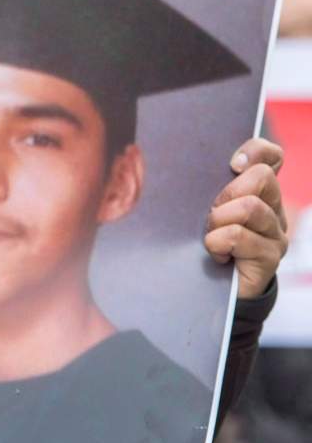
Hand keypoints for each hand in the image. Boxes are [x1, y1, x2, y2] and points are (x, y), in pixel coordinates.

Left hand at [205, 137, 287, 298]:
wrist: (213, 291)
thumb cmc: (201, 245)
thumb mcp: (200, 213)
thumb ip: (201, 191)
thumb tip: (166, 166)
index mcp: (257, 192)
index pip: (271, 157)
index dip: (255, 151)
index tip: (231, 164)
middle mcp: (272, 208)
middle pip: (260, 178)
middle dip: (228, 193)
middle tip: (212, 214)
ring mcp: (275, 233)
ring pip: (250, 207)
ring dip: (219, 220)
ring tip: (210, 237)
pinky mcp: (270, 256)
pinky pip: (239, 236)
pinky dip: (218, 243)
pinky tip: (216, 255)